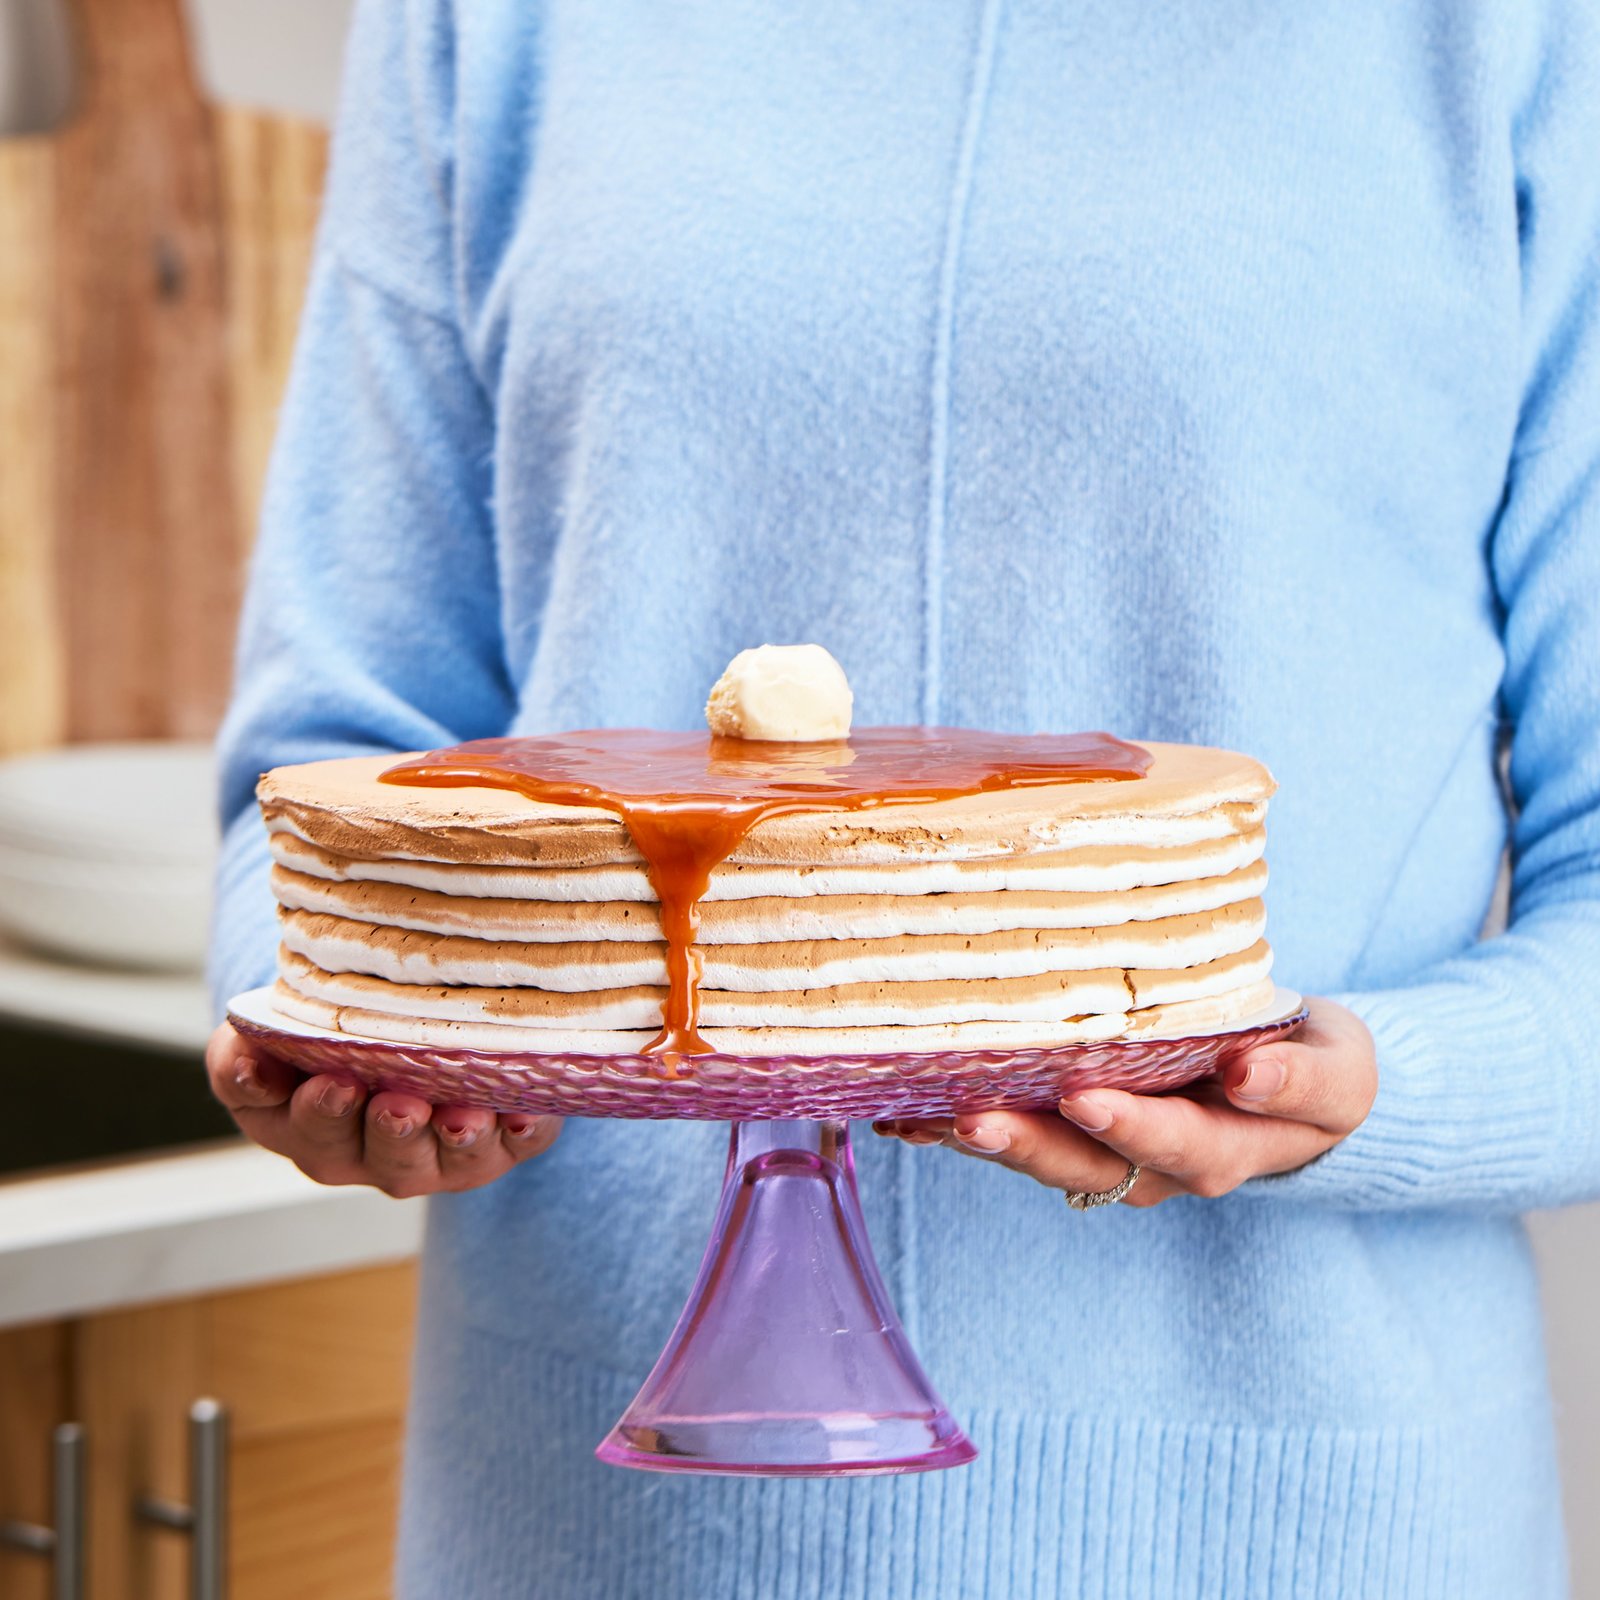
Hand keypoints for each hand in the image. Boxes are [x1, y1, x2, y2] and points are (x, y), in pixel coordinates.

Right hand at [206, 1023, 561, 1196]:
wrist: (408, 1019)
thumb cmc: (330, 1025)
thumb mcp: (274, 1029)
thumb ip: (247, 1049)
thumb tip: (248, 1064)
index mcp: (307, 1126)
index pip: (298, 1126)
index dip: (316, 1113)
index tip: (330, 1085)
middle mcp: (372, 1152)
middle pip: (378, 1154)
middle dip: (388, 1132)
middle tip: (396, 1105)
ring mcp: (439, 1154)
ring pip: (448, 1160)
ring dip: (454, 1139)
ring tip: (460, 1116)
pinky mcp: (500, 1142)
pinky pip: (516, 1145)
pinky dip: (525, 1131)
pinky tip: (529, 1113)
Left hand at [876, 997, 1374, 1206]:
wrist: (1298, 1087)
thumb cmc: (1317, 1069)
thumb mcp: (1339, 1071)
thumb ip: (1303, 1079)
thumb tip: (1251, 1072)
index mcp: (1226, 1150)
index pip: (1181, 1148)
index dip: (1134, 1128)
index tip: (1088, 1098)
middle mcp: (1158, 1166)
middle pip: (1089, 1167)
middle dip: (1027, 1145)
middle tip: (971, 1118)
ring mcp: (1113, 1155)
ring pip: (1042, 1157)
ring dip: (978, 1141)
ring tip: (917, 1115)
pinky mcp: (1076, 1134)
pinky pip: (1019, 1135)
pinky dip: (958, 1129)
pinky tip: (903, 1112)